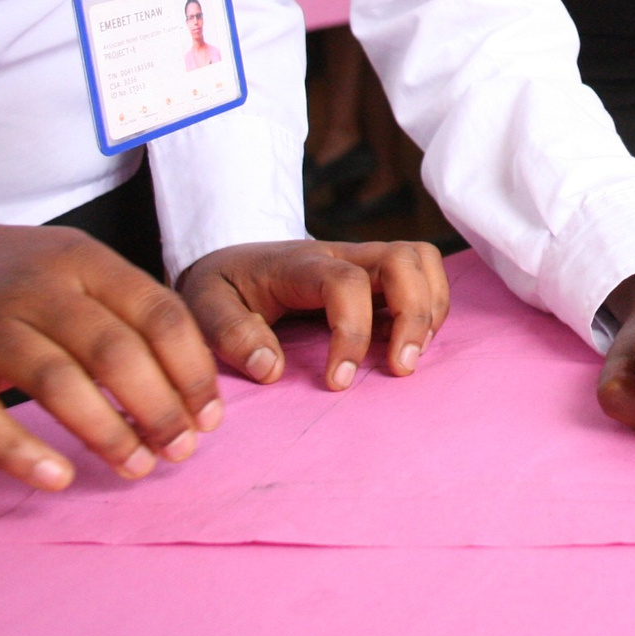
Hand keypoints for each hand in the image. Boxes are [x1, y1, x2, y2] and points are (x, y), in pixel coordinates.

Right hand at [0, 223, 222, 492]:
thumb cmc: (16, 276)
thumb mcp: (78, 266)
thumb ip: (130, 307)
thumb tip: (193, 378)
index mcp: (83, 260)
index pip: (158, 314)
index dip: (191, 370)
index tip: (208, 415)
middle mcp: (38, 290)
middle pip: (114, 351)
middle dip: (158, 408)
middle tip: (180, 449)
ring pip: (57, 383)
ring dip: (105, 433)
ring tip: (135, 467)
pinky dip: (20, 452)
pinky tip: (56, 479)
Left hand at [176, 238, 450, 390]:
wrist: (229, 262)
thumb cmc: (221, 288)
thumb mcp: (204, 307)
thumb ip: (231, 334)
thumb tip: (271, 369)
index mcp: (299, 264)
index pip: (345, 282)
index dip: (352, 332)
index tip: (338, 381)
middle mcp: (339, 254)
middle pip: (402, 258)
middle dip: (413, 314)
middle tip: (400, 367)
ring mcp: (361, 260)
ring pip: (421, 259)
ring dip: (428, 308)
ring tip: (409, 355)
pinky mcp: (374, 274)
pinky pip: (422, 274)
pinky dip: (430, 307)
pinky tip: (409, 343)